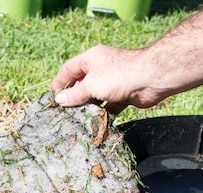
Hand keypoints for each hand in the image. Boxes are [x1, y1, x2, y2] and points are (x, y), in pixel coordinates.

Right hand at [50, 45, 164, 113]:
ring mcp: (112, 82)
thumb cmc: (118, 76)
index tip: (51, 97)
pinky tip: (94, 123)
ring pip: (95, 96)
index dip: (59, 82)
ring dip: (87, 107)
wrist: (151, 79)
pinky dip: (102, 114)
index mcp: (91, 59)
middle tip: (63, 112)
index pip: (69, 69)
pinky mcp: (122, 94)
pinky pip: (108, 105)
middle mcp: (101, 68)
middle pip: (82, 84)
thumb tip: (59, 100)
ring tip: (76, 120)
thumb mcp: (91, 85)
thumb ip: (74, 94)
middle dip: (73, 98)